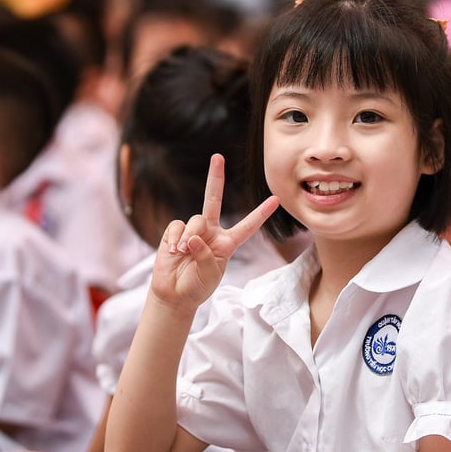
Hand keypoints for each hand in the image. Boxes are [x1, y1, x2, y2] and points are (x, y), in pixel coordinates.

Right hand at [149, 154, 278, 309]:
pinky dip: (175, 239)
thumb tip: (191, 238)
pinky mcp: (175, 233)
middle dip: (215, 177)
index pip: (247, 226)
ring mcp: (192, 231)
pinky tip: (174, 251)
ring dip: (190, 237)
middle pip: (214, 199)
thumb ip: (205, 255)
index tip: (276, 199)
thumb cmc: (197, 286)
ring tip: (183, 253)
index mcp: (227, 243)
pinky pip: (177, 227)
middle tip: (217, 157)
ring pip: (195, 219)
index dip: (261, 213)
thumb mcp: (211, 275)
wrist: (175, 294)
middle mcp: (211, 232)